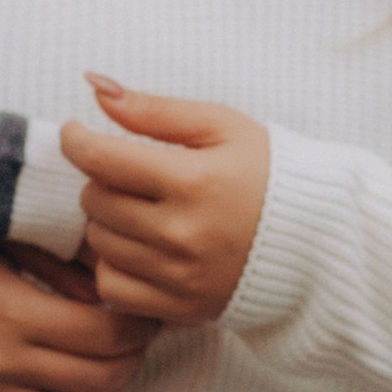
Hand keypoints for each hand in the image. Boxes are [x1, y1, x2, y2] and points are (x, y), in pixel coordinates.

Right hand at [0, 234, 157, 391]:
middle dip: (132, 357)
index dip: (137, 325)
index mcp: (9, 313)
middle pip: (98, 377)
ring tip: (117, 365)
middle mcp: (0, 362)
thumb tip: (110, 284)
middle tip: (140, 335)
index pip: (103, 333)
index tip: (145, 309)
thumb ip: (54, 259)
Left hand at [61, 82, 271, 324]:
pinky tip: (139, 250)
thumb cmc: (267, 173)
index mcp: (193, 180)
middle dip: (100, 180)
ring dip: (107, 223)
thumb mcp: (221, 126)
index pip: (102, 158)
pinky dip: (114, 267)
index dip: (76, 140)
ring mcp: (180, 275)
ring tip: (139, 211)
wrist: (315, 241)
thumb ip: (154, 109)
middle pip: (96, 201)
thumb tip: (94, 85)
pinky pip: (111, 287)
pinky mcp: (179, 307)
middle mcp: (183, 232)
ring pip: (99, 244)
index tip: (77, 133)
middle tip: (126, 174)